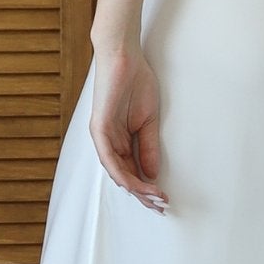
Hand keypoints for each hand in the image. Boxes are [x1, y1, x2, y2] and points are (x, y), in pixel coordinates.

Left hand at [89, 40, 168, 211]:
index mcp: (118, 140)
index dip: (147, 188)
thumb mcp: (148, 122)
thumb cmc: (135, 84)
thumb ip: (148, 148)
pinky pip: (109, 158)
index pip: (131, 171)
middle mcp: (107, 142)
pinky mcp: (99, 128)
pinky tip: (136, 184)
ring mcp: (102, 136)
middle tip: (161, 206)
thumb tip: (153, 175)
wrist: (125, 57)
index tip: (163, 198)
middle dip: (143, 194)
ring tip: (154, 198)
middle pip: (124, 177)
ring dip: (136, 188)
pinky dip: (123, 173)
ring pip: (116, 172)